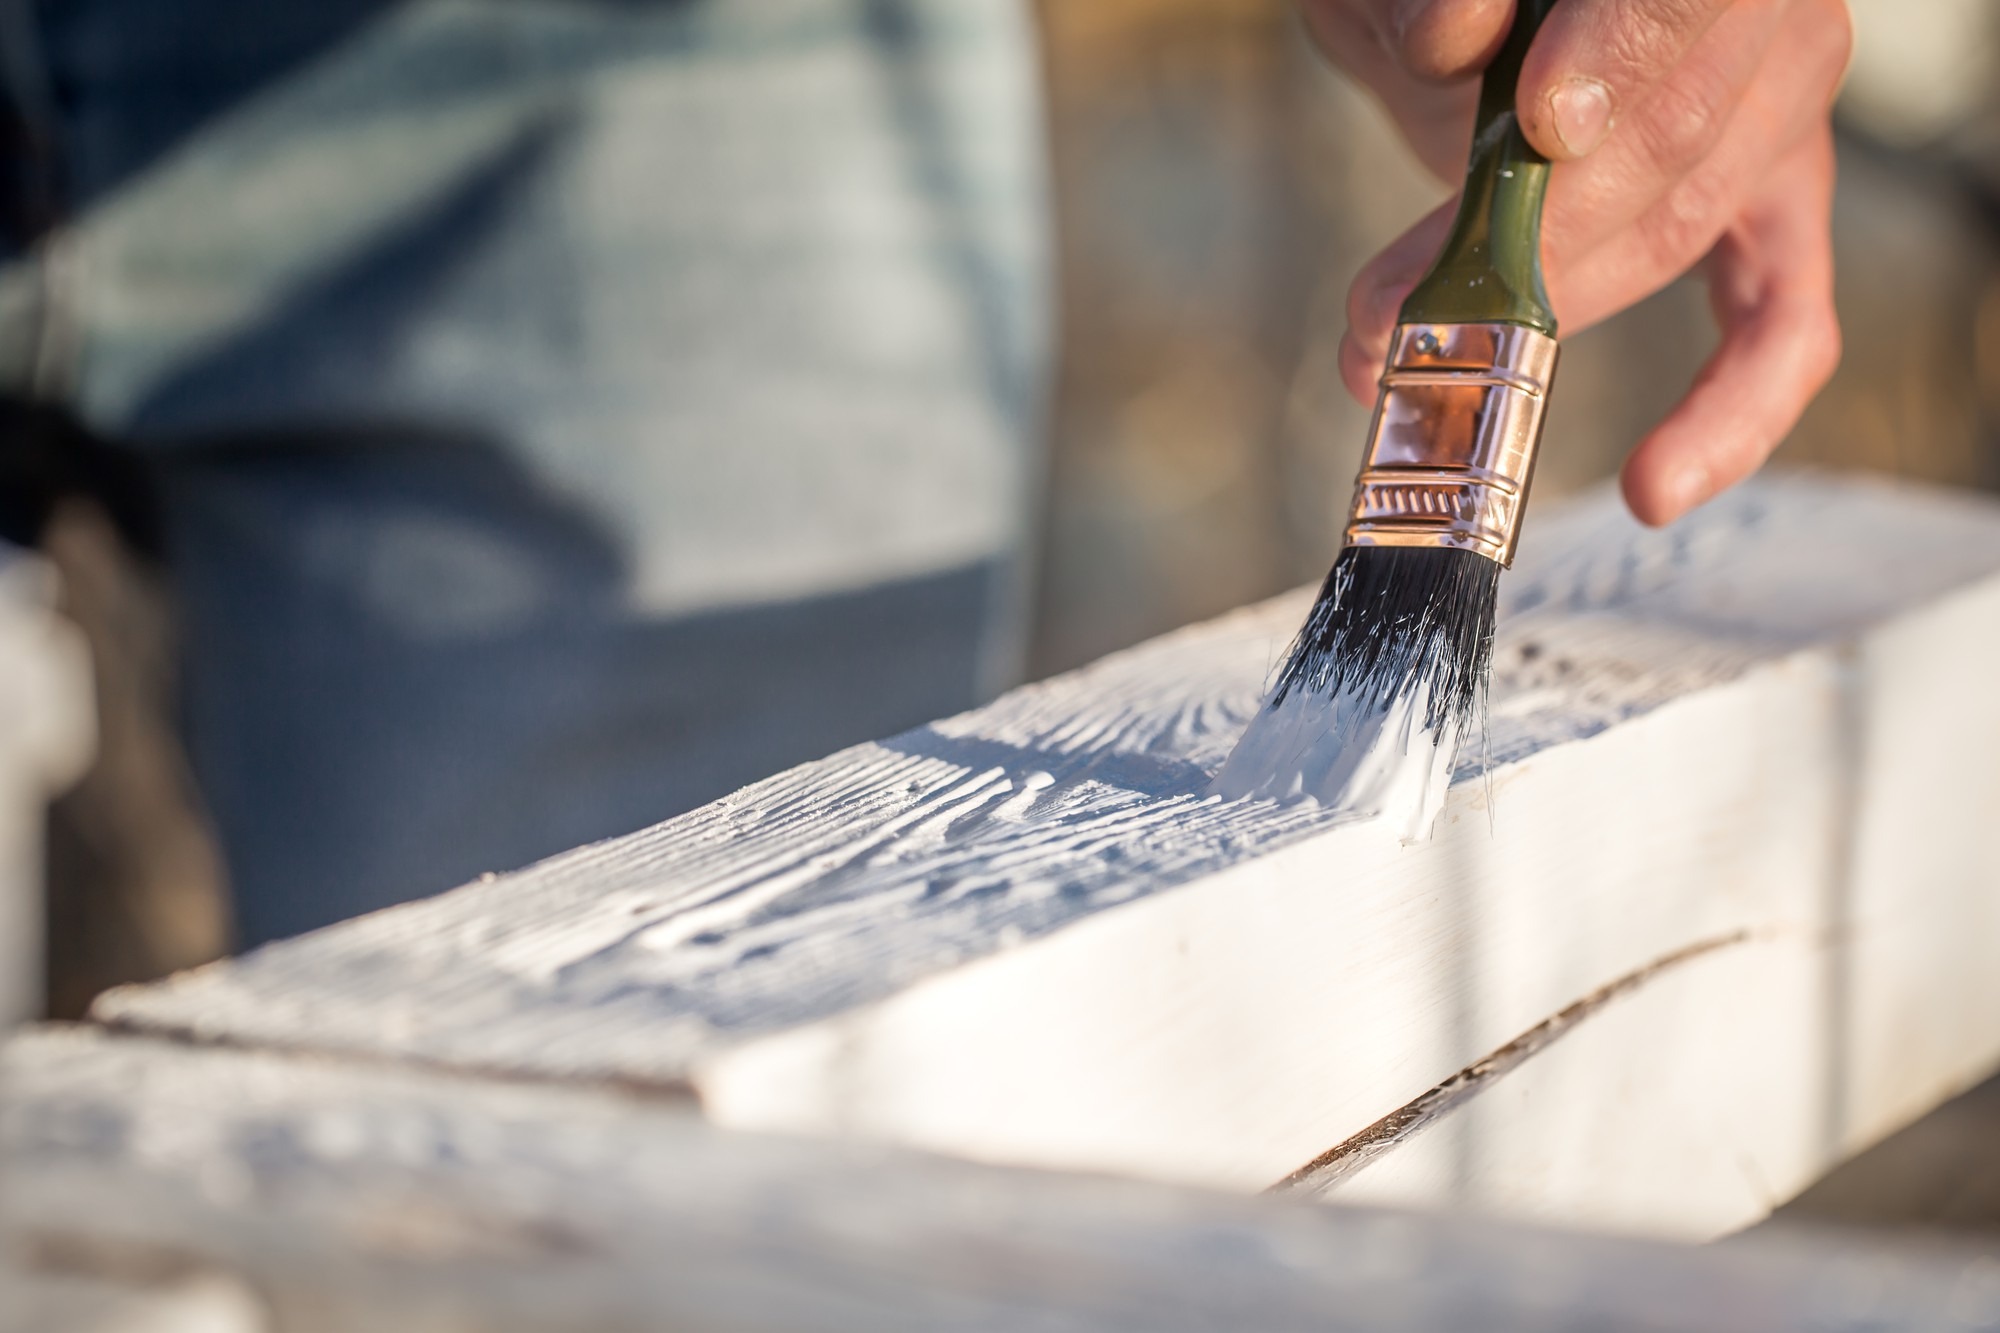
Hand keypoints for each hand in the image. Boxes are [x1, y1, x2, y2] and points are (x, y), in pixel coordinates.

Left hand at [1301, 0, 1851, 524]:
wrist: (1459, 15)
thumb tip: (1453, 37)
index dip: (1618, 59)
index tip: (1541, 129)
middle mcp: (1768, 16)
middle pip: (1674, 139)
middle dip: (1525, 242)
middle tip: (1392, 311)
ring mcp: (1775, 118)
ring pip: (1684, 231)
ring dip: (1540, 315)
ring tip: (1410, 360)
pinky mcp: (1767, 212)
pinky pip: (1783, 325)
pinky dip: (1728, 413)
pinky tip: (1656, 486)